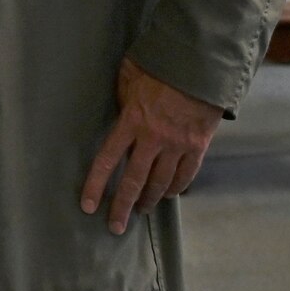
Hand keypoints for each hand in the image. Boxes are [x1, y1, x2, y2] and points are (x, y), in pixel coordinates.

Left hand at [79, 57, 222, 234]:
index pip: (107, 160)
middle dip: (122, 206)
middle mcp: (153, 139)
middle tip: (115, 226)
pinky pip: (186, 175)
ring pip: (161, 183)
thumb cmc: (160, 65)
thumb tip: (120, 113)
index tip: (88, 206)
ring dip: (149, 200)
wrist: (202, 64)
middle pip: (134, 181)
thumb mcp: (129, 77)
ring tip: (140, 211)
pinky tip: (169, 195)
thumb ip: (122, 101)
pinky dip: (176, 188)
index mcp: (131, 122)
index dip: (95, 185)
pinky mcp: (199, 146)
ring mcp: (178, 145)